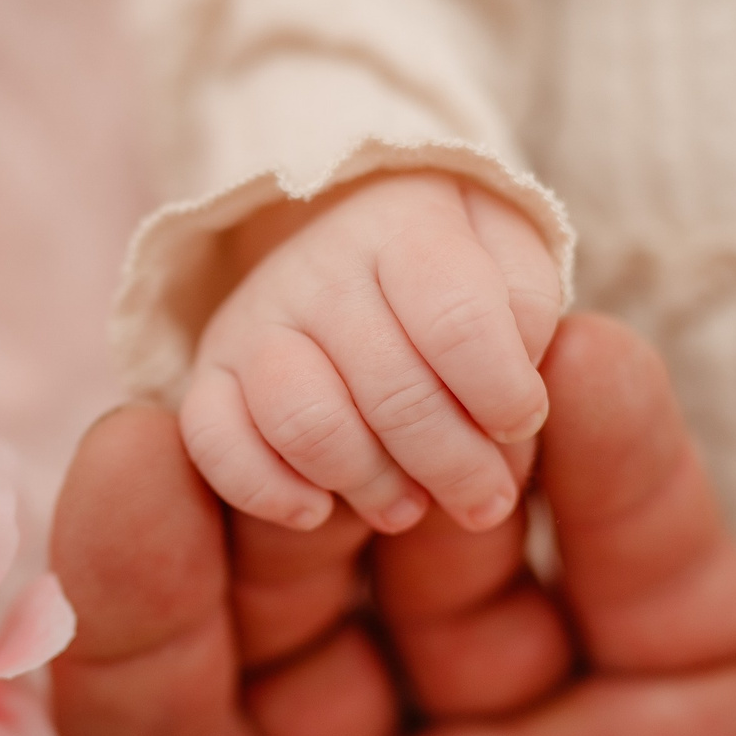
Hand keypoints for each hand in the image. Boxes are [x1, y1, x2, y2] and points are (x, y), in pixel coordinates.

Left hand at [53, 314, 735, 735]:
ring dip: (426, 436)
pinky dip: (610, 457)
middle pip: (289, 631)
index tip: (132, 451)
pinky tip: (585, 366)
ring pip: (457, 561)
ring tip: (426, 327)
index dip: (130, 611)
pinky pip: (643, 556)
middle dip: (270, 486)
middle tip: (281, 351)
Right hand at [180, 171, 559, 537]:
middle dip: (453, 462)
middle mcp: (319, 266)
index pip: (457, 318)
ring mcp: (255, 320)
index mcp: (406, 224)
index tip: (520, 422)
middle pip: (392, 389)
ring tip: (410, 506)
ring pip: (306, 422)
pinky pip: (213, 440)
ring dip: (370, 482)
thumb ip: (526, 314)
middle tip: (485, 499)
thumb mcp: (511, 260)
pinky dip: (265, 488)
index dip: (501, 390)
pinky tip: (317, 511)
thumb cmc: (452, 269)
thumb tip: (510, 401)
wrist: (349, 239)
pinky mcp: (209, 374)